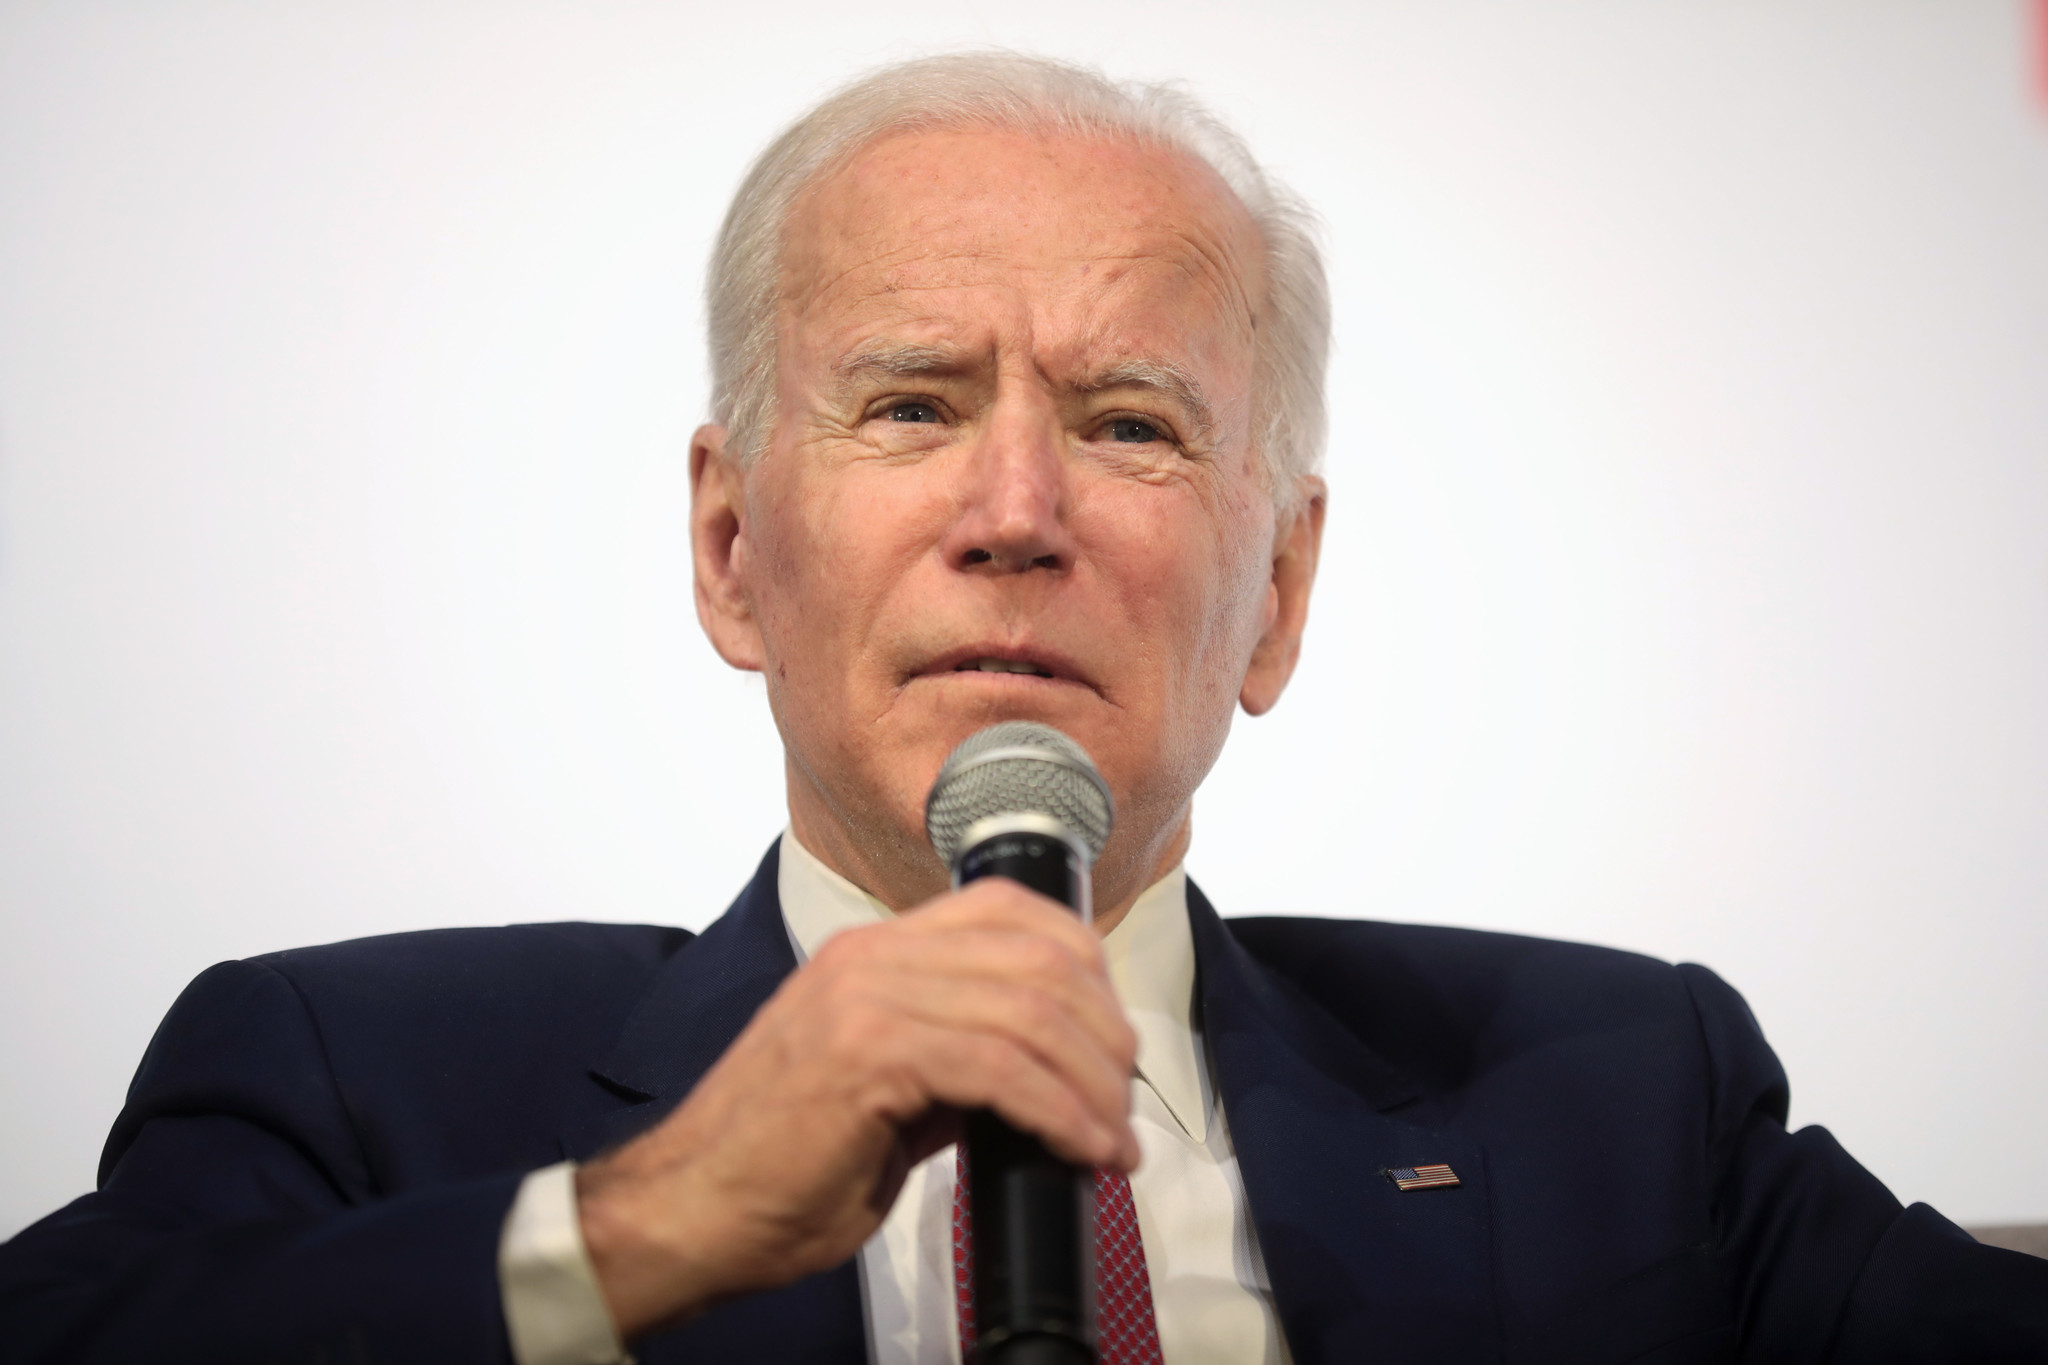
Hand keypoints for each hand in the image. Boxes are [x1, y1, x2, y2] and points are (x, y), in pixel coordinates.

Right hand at [572, 877, 1140, 1338]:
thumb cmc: (777, 1164)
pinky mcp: (868, 1056)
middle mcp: (871, 957)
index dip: (1082, 963)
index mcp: (873, 952)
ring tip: (1113, 1138)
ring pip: (1031, 1012)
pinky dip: (1061, 1113)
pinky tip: (1082, 1149)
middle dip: (1103, 1033)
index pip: (1008, 910)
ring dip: (1094, 1085)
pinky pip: (1002, 1069)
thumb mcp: (882, 1091)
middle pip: (1038, 958)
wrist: (689, 1210)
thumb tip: (1034, 1074)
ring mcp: (867, 998)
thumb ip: (952, 1061)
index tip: (1109, 1034)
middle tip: (1123, 1099)